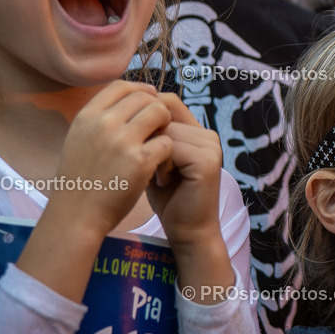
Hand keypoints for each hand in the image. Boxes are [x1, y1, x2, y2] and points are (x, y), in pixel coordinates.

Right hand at [18, 81, 173, 301]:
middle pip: (143, 97)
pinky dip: (168, 154)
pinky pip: (167, 142)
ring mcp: (122, 141)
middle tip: (161, 126)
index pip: (120, 86)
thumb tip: (125, 101)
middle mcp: (104, 123)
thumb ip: (98, 121)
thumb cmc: (80, 182)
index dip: (140, 89)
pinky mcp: (140, 161)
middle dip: (156, 108)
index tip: (150, 97)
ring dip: (166, 126)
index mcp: (87, 116)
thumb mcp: (79, 140)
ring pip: (159, 113)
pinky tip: (161, 167)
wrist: (76, 217)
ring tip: (162, 145)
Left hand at [146, 93, 223, 245]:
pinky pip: (171, 148)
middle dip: (147, 138)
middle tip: (145, 165)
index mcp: (197, 131)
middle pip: (165, 115)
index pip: (168, 102)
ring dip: (152, 153)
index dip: (146, 114)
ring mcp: (210, 146)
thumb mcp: (155, 160)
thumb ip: (150, 136)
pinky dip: (160, 164)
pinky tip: (162, 182)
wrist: (187, 231)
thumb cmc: (167, 197)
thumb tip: (125, 111)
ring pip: (166, 131)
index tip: (131, 137)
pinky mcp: (207, 160)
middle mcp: (207, 134)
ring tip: (156, 176)